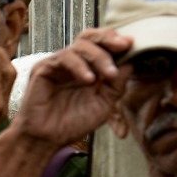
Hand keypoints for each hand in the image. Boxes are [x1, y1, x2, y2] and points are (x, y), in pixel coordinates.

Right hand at [12, 28, 134, 147]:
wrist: (47, 139)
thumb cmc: (72, 124)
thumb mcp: (104, 104)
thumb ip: (116, 84)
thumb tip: (131, 63)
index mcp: (88, 68)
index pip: (102, 46)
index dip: (117, 43)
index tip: (132, 45)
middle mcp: (73, 63)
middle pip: (90, 37)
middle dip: (109, 38)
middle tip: (123, 45)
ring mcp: (58, 64)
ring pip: (80, 46)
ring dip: (99, 57)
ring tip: (109, 75)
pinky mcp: (44, 68)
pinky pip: (64, 58)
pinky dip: (80, 66)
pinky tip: (88, 79)